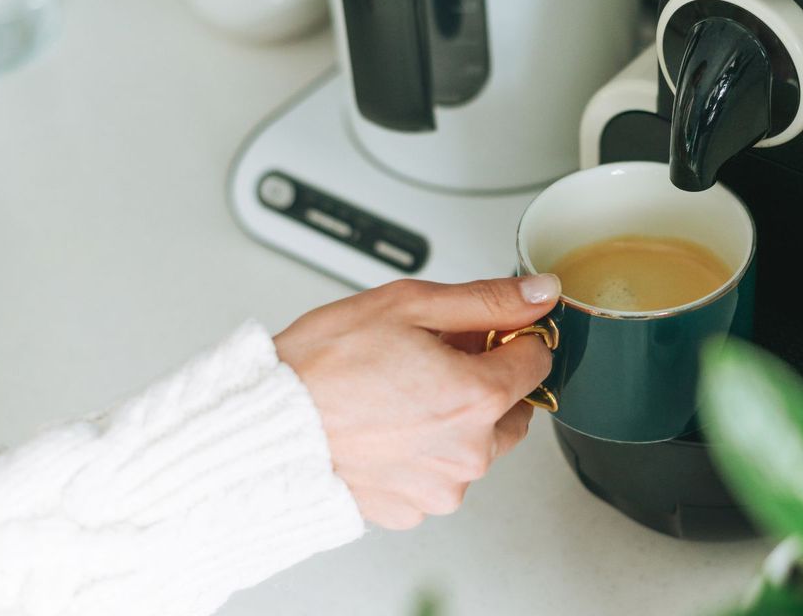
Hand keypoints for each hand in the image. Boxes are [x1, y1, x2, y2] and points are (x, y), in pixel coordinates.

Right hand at [274, 274, 560, 529]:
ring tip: (400, 395)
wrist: (262, 428)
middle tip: (433, 359)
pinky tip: (386, 428)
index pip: (538, 360)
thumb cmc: (322, 367)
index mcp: (479, 397)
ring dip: (456, 420)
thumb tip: (539, 293)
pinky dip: (423, 453)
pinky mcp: (412, 510)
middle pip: (513, 407)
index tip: (484, 332)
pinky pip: (437, 474)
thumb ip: (487, 299)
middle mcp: (470, 452)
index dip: (512, 336)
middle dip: (487, 381)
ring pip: (476, 445)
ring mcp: (441, 488)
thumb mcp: (408, 306)